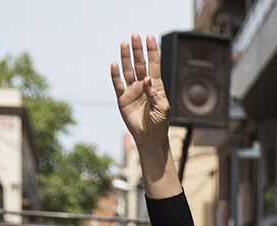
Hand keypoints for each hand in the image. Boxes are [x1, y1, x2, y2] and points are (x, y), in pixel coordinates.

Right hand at [110, 35, 171, 151]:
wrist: (149, 137)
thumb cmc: (159, 123)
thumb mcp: (162, 108)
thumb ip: (155, 94)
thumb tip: (146, 80)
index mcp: (155, 86)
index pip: (154, 65)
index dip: (152, 51)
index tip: (150, 37)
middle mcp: (143, 85)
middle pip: (140, 64)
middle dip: (138, 50)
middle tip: (135, 36)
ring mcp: (132, 91)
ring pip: (128, 70)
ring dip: (126, 58)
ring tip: (124, 44)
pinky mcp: (122, 99)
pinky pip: (118, 84)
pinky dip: (115, 75)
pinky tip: (114, 64)